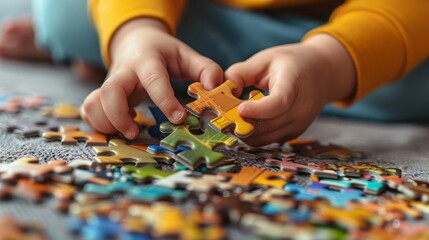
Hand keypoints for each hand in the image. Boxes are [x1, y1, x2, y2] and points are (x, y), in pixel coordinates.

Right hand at [81, 18, 222, 138]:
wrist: (135, 42)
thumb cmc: (163, 52)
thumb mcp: (187, 56)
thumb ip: (206, 70)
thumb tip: (215, 88)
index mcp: (147, 61)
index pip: (153, 79)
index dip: (165, 100)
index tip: (178, 118)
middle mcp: (124, 72)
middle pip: (110, 92)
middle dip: (120, 116)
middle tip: (137, 132)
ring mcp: (110, 84)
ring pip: (94, 104)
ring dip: (107, 123)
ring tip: (130, 131)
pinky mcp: (103, 95)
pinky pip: (90, 110)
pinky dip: (99, 124)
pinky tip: (121, 127)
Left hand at [225, 34, 355, 145]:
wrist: (323, 72)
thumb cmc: (290, 63)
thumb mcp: (264, 59)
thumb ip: (240, 73)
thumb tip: (221, 90)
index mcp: (294, 83)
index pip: (279, 103)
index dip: (258, 110)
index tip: (240, 109)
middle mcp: (301, 108)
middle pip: (268, 125)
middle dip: (242, 123)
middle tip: (222, 119)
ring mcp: (299, 123)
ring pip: (267, 137)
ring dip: (246, 132)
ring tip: (230, 121)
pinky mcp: (294, 133)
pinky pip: (270, 139)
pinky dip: (254, 135)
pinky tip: (245, 123)